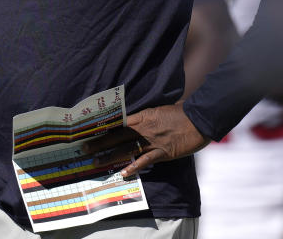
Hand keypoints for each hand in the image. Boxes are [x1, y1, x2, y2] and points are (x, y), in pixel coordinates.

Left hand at [82, 103, 208, 177]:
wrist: (198, 119)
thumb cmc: (181, 112)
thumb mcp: (159, 110)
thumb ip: (146, 116)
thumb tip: (135, 119)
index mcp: (142, 116)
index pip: (117, 123)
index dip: (103, 128)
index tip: (89, 131)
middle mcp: (143, 129)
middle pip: (116, 137)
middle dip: (99, 143)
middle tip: (84, 149)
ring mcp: (152, 141)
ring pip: (126, 150)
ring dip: (110, 157)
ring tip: (96, 163)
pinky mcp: (162, 152)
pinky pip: (145, 161)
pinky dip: (133, 167)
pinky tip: (122, 173)